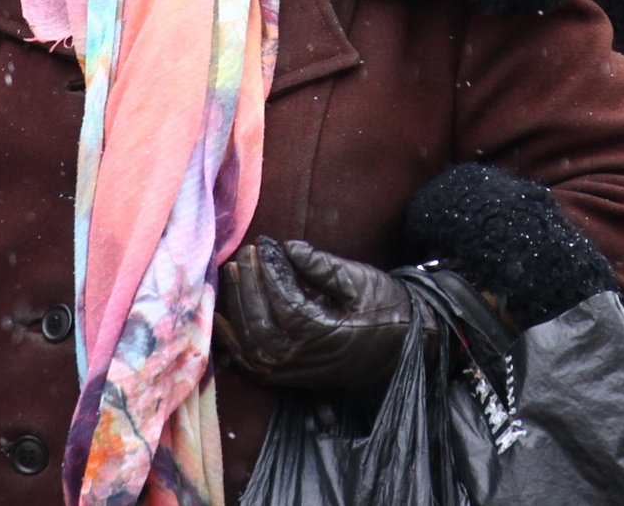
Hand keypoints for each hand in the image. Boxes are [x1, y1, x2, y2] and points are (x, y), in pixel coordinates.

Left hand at [215, 238, 414, 391]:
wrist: (402, 348)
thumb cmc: (385, 310)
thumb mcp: (361, 281)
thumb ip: (322, 266)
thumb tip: (288, 247)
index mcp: (327, 335)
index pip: (285, 302)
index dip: (270, 272)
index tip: (263, 245)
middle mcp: (305, 360)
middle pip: (260, 325)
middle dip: (247, 287)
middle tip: (243, 255)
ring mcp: (294, 373)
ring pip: (250, 347)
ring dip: (234, 310)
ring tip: (230, 274)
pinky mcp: (288, 378)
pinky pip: (251, 366)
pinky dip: (231, 343)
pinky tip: (221, 316)